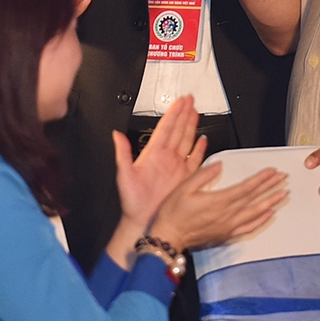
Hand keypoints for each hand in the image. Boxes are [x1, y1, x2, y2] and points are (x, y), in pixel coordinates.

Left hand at [113, 96, 202, 229]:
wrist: (142, 220)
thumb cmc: (132, 201)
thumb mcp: (124, 175)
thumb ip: (123, 153)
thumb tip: (116, 135)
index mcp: (153, 154)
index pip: (165, 128)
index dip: (173, 113)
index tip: (179, 101)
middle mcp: (166, 158)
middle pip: (178, 130)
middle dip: (184, 114)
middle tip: (190, 100)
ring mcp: (176, 167)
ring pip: (186, 140)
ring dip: (191, 126)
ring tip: (196, 112)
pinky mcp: (185, 177)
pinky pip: (195, 159)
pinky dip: (200, 149)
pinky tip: (203, 140)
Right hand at [148, 161, 287, 251]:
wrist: (168, 236)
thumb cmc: (173, 213)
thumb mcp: (184, 187)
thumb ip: (203, 174)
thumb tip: (219, 164)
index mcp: (218, 201)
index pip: (246, 187)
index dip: (261, 179)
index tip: (272, 171)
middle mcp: (226, 214)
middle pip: (254, 199)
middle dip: (271, 187)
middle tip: (283, 179)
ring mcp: (228, 226)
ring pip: (255, 213)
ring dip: (271, 203)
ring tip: (283, 195)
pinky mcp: (226, 235)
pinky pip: (249, 228)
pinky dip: (261, 221)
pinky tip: (269, 215)